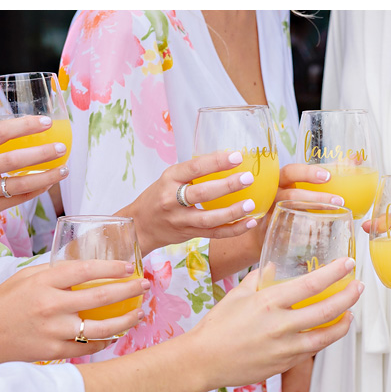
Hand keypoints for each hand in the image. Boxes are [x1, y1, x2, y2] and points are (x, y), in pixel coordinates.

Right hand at [0, 115, 68, 237]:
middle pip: (15, 159)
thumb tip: (22, 129)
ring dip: (48, 176)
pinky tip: (50, 182)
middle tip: (62, 147)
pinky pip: (21, 198)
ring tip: (64, 168)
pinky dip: (38, 189)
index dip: (25, 126)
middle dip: (43, 152)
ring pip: (23, 183)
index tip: (46, 122)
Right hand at [0, 260, 147, 367]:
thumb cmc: (3, 304)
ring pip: (102, 327)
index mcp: (43, 283)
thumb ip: (52, 272)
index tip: (129, 268)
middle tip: (145, 286)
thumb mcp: (24, 278)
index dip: (111, 268)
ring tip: (139, 313)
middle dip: (129, 290)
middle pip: (102, 297)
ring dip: (126, 320)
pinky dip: (106, 340)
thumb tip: (84, 267)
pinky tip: (117, 333)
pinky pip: (89, 346)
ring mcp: (54, 331)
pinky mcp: (54, 351)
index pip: (85, 270)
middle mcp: (51, 306)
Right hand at [117, 151, 263, 254]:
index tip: (237, 157)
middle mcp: (172, 200)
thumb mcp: (169, 179)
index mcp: (169, 179)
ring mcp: (180, 220)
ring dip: (232, 212)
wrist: (139, 226)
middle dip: (227, 186)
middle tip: (248, 178)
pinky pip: (214, 234)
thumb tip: (227, 161)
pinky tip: (250, 222)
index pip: (194, 168)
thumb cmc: (158, 197)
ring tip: (250, 204)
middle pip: (202, 194)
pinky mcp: (189, 235)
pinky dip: (234, 229)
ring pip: (209, 218)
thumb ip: (192, 173)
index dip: (216, 162)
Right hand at [187, 257, 362, 387]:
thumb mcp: (237, 294)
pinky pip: (311, 351)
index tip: (347, 264)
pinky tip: (328, 332)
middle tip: (358, 286)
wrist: (203, 360)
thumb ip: (259, 278)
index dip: (334, 273)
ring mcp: (284, 347)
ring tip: (350, 313)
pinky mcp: (284, 364)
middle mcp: (280, 325)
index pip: (311, 284)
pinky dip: (324, 340)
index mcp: (269, 302)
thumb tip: (275, 265)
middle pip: (327, 310)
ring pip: (326, 336)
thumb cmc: (217, 326)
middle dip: (348, 296)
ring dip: (343, 323)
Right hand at [249, 163, 348, 246]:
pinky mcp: (271, 232)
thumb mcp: (301, 184)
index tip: (328, 176)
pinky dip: (305, 234)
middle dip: (317, 198)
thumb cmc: (289, 200)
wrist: (263, 228)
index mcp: (280, 180)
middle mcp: (272, 195)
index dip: (308, 173)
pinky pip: (288, 233)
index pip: (291, 171)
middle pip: (292, 195)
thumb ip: (324, 173)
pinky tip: (320, 234)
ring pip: (290, 214)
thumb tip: (355, 158)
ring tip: (333, 217)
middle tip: (339, 201)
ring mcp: (270, 214)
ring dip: (313, 216)